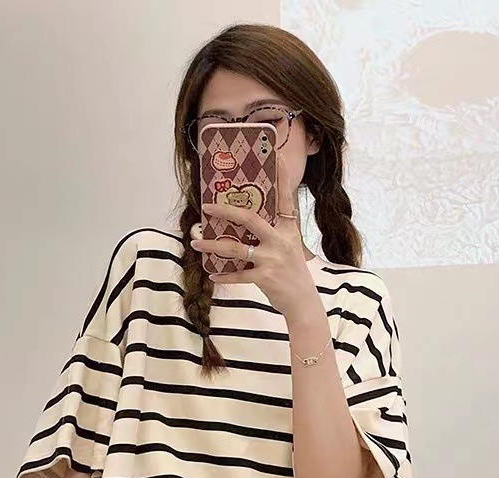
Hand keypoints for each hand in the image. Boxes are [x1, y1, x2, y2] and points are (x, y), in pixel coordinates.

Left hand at [192, 154, 322, 322]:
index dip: (282, 176)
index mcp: (288, 229)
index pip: (285, 198)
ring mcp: (273, 259)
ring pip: (235, 248)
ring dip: (212, 246)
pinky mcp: (265, 278)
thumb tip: (245, 220)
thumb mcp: (290, 246)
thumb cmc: (292, 272)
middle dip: (225, 210)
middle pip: (250, 218)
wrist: (303, 302)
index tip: (277, 155)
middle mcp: (281, 240)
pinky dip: (224, 275)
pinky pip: (238, 274)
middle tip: (206, 206)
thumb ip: (273, 232)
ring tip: (195, 243)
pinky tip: (213, 274)